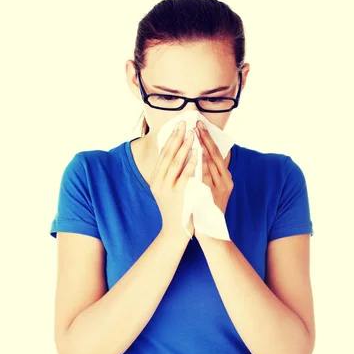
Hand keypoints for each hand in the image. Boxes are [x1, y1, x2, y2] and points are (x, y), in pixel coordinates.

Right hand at [150, 120, 197, 240]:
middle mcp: (158, 183)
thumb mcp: (167, 190)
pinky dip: (191, 162)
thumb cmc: (175, 209)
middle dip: (177, 137)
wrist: (176, 232)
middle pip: (168, 155)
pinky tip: (198, 152)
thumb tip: (177, 153)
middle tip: (184, 122)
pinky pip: (185, 174)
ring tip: (192, 133)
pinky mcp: (178, 195)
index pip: (163, 154)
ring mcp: (167, 189)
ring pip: (175, 162)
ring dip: (184, 146)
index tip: (178, 125)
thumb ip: (169, 175)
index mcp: (155, 180)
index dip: (171, 138)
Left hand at [194, 120, 233, 237]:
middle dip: (206, 138)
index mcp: (226, 179)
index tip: (200, 125)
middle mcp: (226, 182)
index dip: (209, 139)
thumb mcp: (210, 190)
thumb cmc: (206, 209)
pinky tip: (195, 155)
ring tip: (195, 134)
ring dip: (203, 148)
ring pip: (212, 164)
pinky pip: (206, 177)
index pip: (217, 154)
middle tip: (197, 123)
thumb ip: (208, 175)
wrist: (209, 231)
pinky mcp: (213, 196)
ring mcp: (220, 189)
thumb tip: (200, 156)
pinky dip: (201, 165)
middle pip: (215, 156)